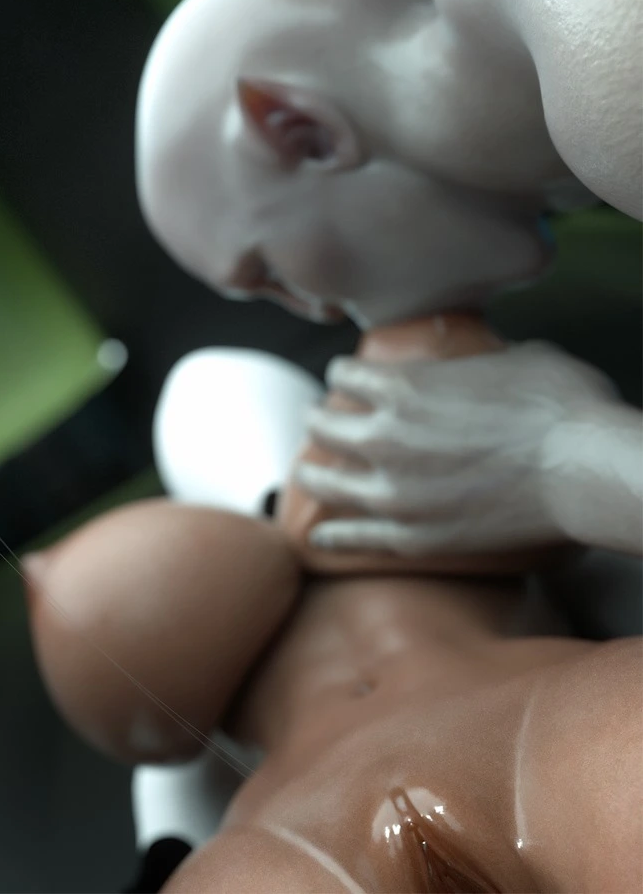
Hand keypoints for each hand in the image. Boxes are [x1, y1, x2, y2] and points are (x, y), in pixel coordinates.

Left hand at [293, 341, 620, 554]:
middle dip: (320, 420)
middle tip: (320, 423)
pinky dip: (331, 535)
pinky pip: (352, 537)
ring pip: (323, 481)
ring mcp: (391, 493)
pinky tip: (316, 536)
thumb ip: (473, 366)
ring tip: (308, 473)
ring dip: (312, 474)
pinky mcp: (411, 537)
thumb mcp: (511, 358)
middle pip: (322, 426)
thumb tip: (479, 364)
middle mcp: (381, 438)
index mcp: (399, 388)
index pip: (344, 376)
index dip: (345, 376)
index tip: (347, 381)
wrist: (586, 470)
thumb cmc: (561, 406)